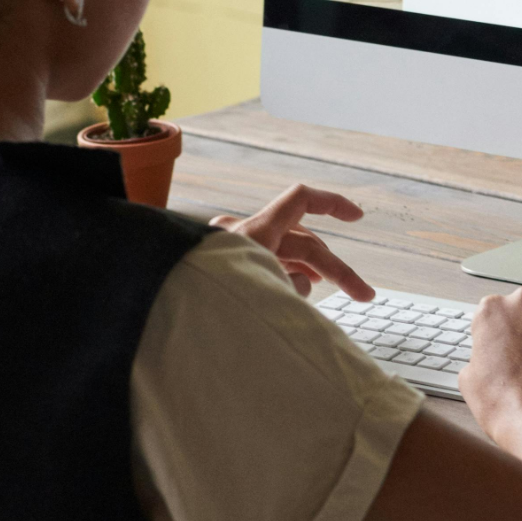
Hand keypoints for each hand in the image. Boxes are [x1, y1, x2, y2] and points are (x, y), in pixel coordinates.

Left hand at [210, 182, 373, 299]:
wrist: (159, 320)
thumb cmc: (205, 309)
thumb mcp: (263, 296)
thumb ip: (292, 287)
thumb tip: (301, 284)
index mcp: (252, 233)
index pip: (301, 200)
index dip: (333, 204)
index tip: (357, 218)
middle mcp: (237, 234)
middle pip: (301, 241)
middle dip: (334, 267)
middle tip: (362, 294)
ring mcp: (225, 249)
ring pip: (281, 253)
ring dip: (308, 271)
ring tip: (328, 290)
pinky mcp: (218, 266)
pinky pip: (259, 263)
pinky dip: (281, 274)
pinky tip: (291, 291)